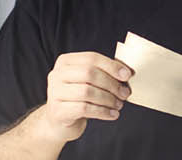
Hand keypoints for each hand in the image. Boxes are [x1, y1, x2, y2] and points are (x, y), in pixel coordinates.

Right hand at [19, 52, 134, 143]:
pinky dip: (102, 112)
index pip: (91, 58)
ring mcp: (54, 92)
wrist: (59, 122)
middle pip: (89, 73)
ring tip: (118, 105)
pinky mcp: (57, 111)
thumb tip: (126, 72)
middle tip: (125, 94)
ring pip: (87, 92)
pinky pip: (84, 109)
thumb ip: (103, 73)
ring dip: (108, 99)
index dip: (111, 66)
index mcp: (65, 62)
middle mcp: (57, 74)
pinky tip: (112, 114)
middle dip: (111, 84)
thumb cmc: (77, 99)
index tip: (127, 75)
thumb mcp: (88, 82)